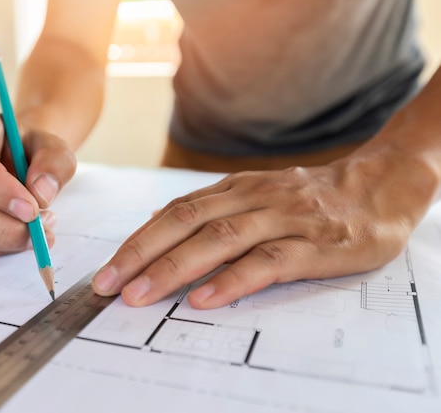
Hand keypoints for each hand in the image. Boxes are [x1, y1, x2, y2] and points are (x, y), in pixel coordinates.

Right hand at [0, 111, 76, 255]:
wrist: (22, 158)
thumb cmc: (34, 149)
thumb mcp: (55, 147)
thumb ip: (55, 164)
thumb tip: (41, 195)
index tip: (32, 210)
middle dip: (1, 226)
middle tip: (38, 232)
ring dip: (5, 238)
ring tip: (40, 229)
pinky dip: (2, 244)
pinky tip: (25, 233)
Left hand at [92, 151, 435, 308]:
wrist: (378, 186)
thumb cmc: (308, 199)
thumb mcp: (255, 195)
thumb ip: (211, 211)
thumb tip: (156, 226)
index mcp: (234, 189)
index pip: (174, 212)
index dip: (137, 241)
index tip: (107, 270)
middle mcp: (252, 199)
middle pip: (186, 222)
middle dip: (141, 254)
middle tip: (109, 285)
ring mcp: (283, 219)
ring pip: (220, 239)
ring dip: (176, 267)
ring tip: (142, 294)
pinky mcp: (315, 244)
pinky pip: (269, 262)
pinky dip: (233, 280)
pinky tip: (205, 298)